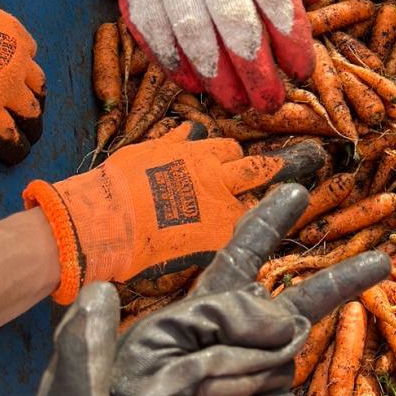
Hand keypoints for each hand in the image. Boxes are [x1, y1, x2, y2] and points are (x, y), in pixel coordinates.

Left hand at [0, 0, 44, 164]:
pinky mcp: (17, 32)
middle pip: (32, 114)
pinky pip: (32, 52)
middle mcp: (8, 85)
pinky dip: (27, 61)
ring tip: (31, 101)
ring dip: (36, 97)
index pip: (12, 139)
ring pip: (40, 84)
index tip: (19, 152)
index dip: (17, 149)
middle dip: (32, 127)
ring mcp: (16, 57)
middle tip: (30, 131)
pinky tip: (18, 62)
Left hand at [23, 122, 324, 303]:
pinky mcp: (165, 144)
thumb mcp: (184, 262)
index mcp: (225, 219)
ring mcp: (192, 158)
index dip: (279, 201)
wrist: (100, 224)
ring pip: (226, 146)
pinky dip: (190, 138)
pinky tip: (189, 141)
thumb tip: (223, 244)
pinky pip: (187, 132)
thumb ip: (209, 247)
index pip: (261, 207)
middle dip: (275, 166)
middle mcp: (217, 185)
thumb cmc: (139, 257)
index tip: (295, 195)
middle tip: (293, 160)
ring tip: (227, 158)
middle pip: (258, 168)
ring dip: (228, 154)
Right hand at [65, 0, 323, 112]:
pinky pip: (149, 25)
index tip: (302, 67)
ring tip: (233, 100)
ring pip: (189, 29)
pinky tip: (190, 79)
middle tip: (271, 102)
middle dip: (256, 67)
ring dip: (214, 72)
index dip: (290, 35)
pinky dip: (170, 57)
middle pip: (232, 18)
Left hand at [114, 185, 390, 395]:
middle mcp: (238, 349)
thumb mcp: (151, 347)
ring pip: (278, 364)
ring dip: (233, 381)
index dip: (268, 223)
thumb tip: (284, 324)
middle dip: (342, 282)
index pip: (239, 259)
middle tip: (382, 261)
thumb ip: (217, 316)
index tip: (296, 189)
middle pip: (299, 307)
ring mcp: (259, 392)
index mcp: (200, 317)